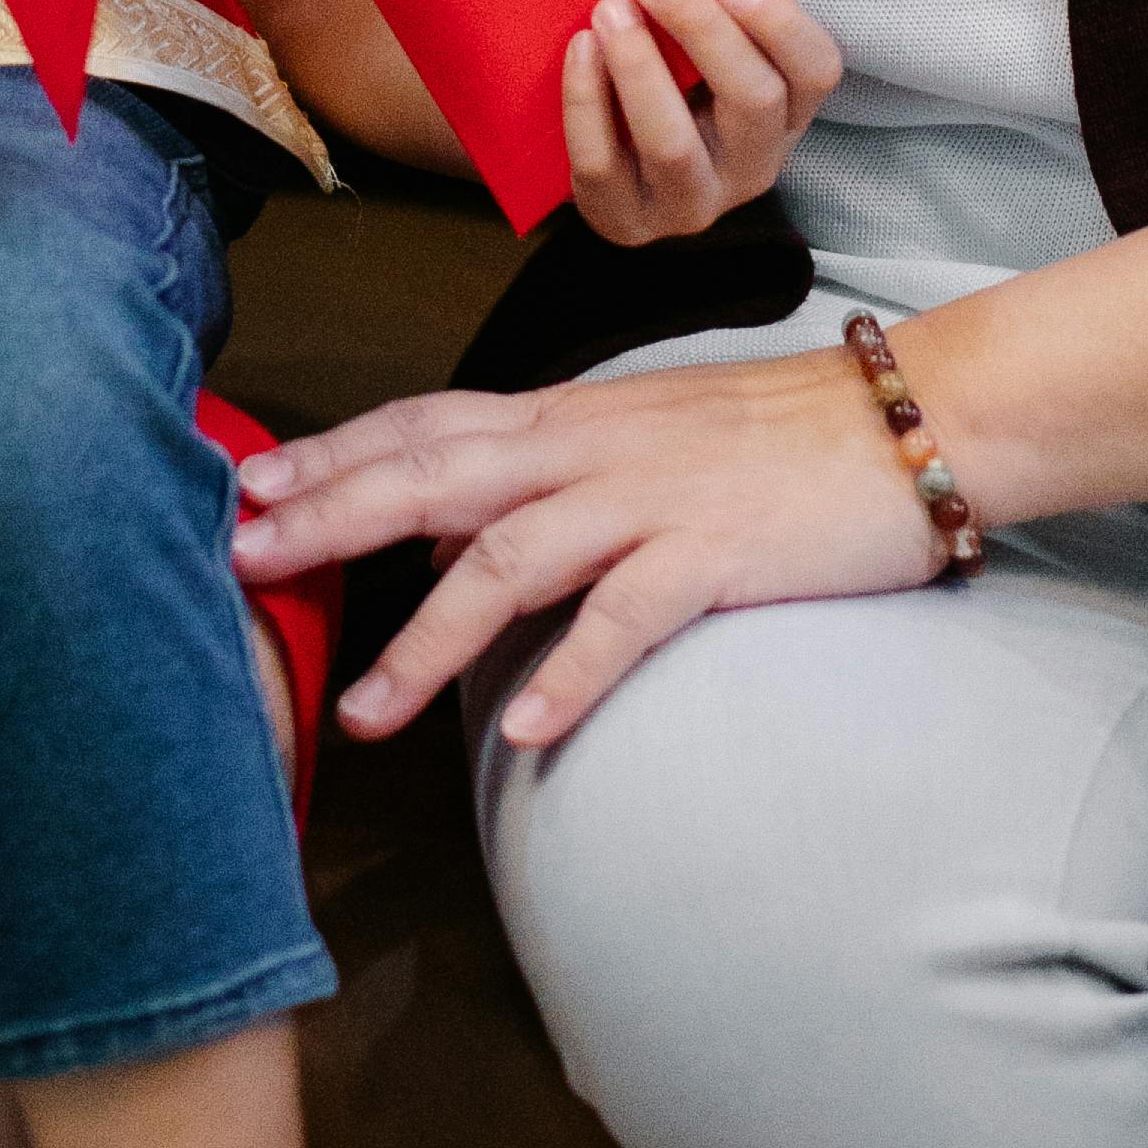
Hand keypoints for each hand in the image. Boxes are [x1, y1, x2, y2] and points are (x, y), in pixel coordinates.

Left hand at [229, 340, 947, 749]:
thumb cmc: (770, 437)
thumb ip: (539, 473)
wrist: (903, 419)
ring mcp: (649, 497)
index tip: (248, 482)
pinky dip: (574, 670)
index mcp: (567, 417)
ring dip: (427, 636)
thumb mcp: (636, 438)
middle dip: (332, 517)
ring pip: (511, 558)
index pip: (425, 424)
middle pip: (435, 475)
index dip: (335, 453)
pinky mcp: (716, 551)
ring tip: (363, 712)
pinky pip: (630, 614)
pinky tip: (527, 730)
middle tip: (243, 560)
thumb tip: (443, 521)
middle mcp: (590, 446)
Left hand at [566, 0, 842, 242]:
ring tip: (609, 10)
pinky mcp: (627, 221)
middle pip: (752, 101)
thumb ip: (717, 2)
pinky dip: (587, 103)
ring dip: (640, 69)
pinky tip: (580, 49)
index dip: (782, 26)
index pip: (816, 71)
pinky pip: (603, 166)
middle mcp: (752, 165)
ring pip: (674, 145)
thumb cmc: (675, 76)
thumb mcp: (712, 48)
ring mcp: (691, 203)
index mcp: (787, 112)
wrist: (618, 163)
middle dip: (703, 32)